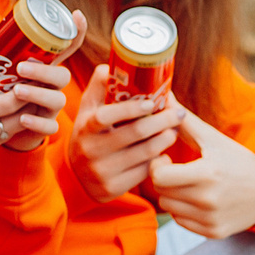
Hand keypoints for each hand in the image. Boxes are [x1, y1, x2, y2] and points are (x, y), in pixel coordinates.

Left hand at [0, 56, 74, 151]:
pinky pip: (50, 127)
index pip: (58, 56)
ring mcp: (50, 109)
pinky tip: (23, 119)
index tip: (33, 47)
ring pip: (58, 100)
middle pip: (62, 76)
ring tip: (17, 91)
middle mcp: (50, 88)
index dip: (63, 47)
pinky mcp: (45, 128)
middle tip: (20, 68)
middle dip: (44, 71)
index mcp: (40, 72)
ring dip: (39, 94)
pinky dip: (38, 123)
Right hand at [70, 65, 184, 202]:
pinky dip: (159, 159)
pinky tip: (164, 151)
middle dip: (162, 121)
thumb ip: (99, 88)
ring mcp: (103, 171)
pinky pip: (145, 171)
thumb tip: (111, 66)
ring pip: (145, 153)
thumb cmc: (88, 135)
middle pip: (135, 133)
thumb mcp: (86, 111)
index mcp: (85, 127)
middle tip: (179, 113)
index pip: (107, 116)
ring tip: (174, 129)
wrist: (75, 177)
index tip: (152, 101)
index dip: (130, 108)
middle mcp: (92, 150)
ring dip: (166, 139)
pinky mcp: (114, 188)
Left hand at [149, 108, 254, 238]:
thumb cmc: (237, 160)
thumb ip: (184, 120)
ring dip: (172, 194)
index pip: (159, 176)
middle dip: (163, 177)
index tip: (167, 157)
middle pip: (161, 191)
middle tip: (175, 168)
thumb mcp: (213, 139)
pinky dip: (184, 210)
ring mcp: (211, 219)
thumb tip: (163, 95)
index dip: (158, 165)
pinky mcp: (213, 232)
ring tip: (187, 182)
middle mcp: (209, 200)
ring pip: (168, 207)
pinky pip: (181, 221)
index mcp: (208, 173)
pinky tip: (198, 198)